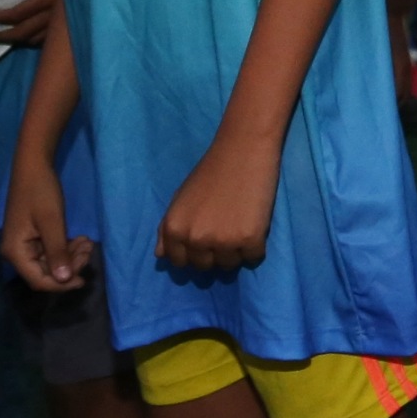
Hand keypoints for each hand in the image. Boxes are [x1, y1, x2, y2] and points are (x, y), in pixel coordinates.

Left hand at [0, 0, 59, 48]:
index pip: (16, 14)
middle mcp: (51, 16)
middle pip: (21, 33)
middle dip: (0, 36)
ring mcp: (61, 25)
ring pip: (34, 39)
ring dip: (15, 40)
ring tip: (0, 37)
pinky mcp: (69, 27)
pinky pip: (48, 40)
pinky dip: (33, 40)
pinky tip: (26, 37)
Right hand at [1, 151, 94, 291]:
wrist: (33, 166)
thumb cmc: (40, 191)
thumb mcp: (52, 221)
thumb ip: (57, 252)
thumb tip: (65, 280)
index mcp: (15, 252)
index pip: (39, 281)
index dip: (61, 284)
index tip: (83, 279)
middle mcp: (16, 253)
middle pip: (45, 273)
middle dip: (70, 265)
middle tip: (89, 250)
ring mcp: (24, 245)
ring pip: (50, 262)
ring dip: (71, 256)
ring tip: (87, 242)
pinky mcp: (32, 238)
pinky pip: (50, 251)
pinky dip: (66, 248)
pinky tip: (80, 239)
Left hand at [157, 136, 280, 271]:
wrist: (243, 150)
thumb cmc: (210, 171)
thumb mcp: (180, 198)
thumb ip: (167, 228)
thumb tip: (160, 255)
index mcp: (174, 229)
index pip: (180, 263)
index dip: (193, 251)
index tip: (205, 237)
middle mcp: (194, 239)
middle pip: (205, 268)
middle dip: (214, 252)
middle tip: (225, 227)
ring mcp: (222, 241)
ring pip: (229, 266)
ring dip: (235, 251)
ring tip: (240, 223)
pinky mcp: (249, 240)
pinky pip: (253, 258)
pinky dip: (255, 246)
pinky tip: (254, 224)